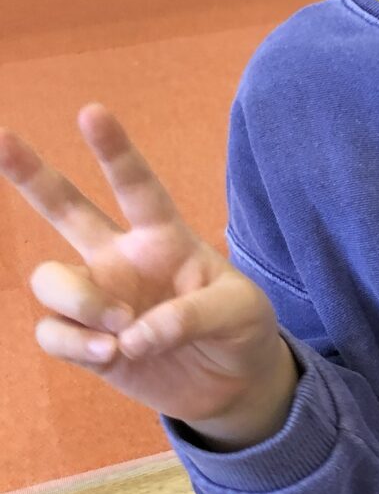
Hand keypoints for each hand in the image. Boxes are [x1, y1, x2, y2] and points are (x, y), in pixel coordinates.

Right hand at [0, 104, 295, 437]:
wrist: (232, 382)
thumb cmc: (240, 329)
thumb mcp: (241, 312)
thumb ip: (192, 315)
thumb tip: (131, 335)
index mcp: (164, 237)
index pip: (136, 186)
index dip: (115, 151)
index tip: (92, 111)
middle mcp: (121, 258)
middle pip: (66, 209)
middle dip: (32, 175)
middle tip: (2, 139)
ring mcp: (99, 297)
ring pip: (50, 278)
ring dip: (78, 300)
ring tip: (119, 329)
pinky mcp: (85, 342)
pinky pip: (51, 331)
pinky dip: (74, 343)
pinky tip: (111, 354)